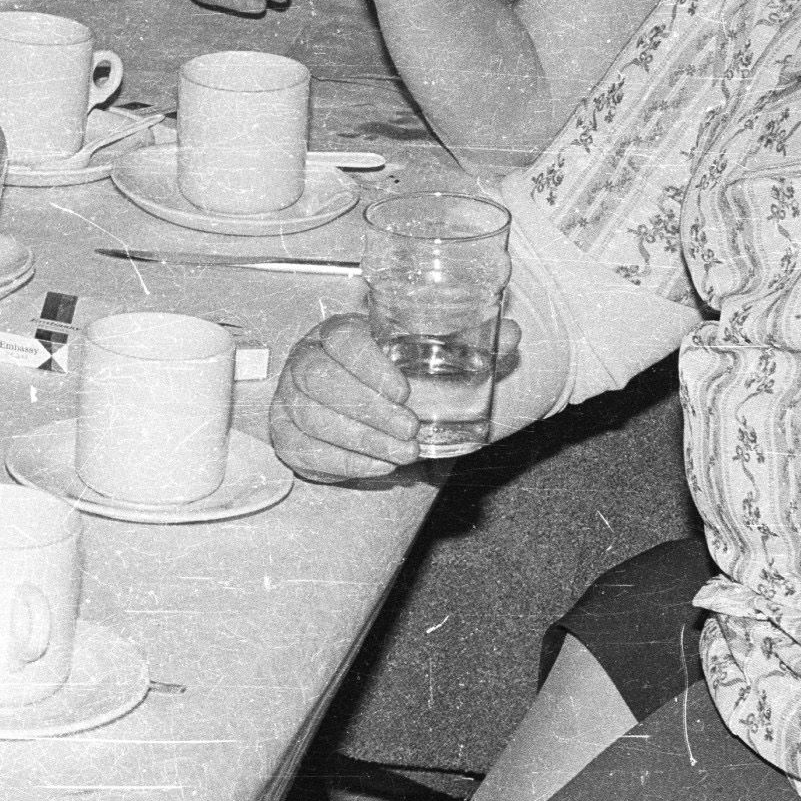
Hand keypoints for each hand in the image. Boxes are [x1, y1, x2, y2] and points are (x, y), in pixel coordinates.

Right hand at [266, 312, 523, 480]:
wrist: (354, 407)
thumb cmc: (390, 377)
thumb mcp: (427, 360)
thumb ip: (468, 348)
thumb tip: (514, 334)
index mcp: (337, 333)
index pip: (341, 340)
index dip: (368, 364)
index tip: (403, 390)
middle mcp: (306, 360)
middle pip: (319, 379)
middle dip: (366, 409)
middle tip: (409, 431)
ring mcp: (289, 398)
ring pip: (310, 415)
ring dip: (360, 439)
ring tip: (403, 454)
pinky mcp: (286, 434)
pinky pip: (303, 448)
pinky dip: (342, 461)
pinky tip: (377, 468)